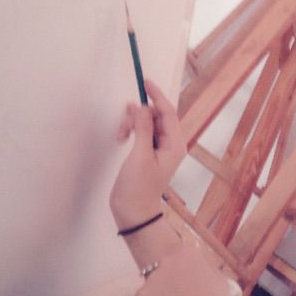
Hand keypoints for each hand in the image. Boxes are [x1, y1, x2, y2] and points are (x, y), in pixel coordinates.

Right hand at [110, 80, 185, 225]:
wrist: (133, 212)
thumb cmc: (138, 187)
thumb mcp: (140, 155)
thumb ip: (142, 128)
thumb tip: (142, 106)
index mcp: (174, 144)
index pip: (168, 113)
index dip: (157, 96)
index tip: (145, 82)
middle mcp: (170, 144)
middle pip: (155, 116)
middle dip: (139, 115)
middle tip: (123, 125)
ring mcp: (159, 148)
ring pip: (146, 122)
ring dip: (132, 123)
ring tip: (120, 136)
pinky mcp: (147, 152)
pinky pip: (141, 132)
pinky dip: (131, 131)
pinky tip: (122, 139)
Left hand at [135, 244, 233, 295]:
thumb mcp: (219, 277)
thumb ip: (204, 263)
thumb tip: (196, 259)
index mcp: (188, 252)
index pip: (181, 251)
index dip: (185, 266)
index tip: (189, 279)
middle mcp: (167, 260)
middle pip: (166, 264)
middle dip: (171, 276)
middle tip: (182, 295)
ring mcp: (152, 278)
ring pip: (155, 282)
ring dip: (161, 291)